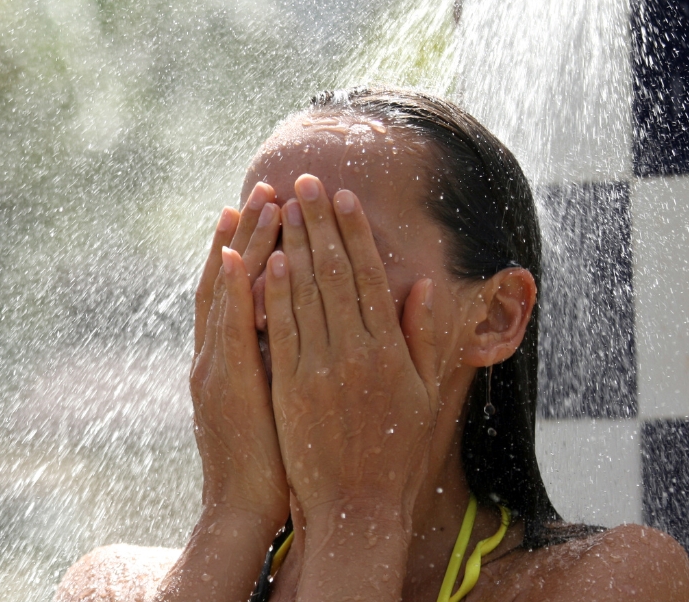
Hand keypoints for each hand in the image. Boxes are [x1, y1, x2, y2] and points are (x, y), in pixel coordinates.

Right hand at [190, 183, 287, 522]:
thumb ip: (284, 355)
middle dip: (245, 233)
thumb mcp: (277, 397)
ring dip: (241, 247)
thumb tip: (303, 321)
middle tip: (262, 187)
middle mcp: (215, 353)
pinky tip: (244, 258)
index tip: (267, 205)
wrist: (244, 507)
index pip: (241, 289)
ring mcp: (216, 366)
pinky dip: (235, 293)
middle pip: (229, 280)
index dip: (252, 245)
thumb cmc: (272, 457)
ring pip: (228, 295)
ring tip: (256, 202)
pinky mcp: (226, 385)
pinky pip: (230, 332)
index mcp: (229, 356)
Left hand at [263, 175, 440, 521]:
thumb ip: (425, 338)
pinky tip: (263, 260)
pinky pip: (279, 329)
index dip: (354, 232)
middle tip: (304, 181)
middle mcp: (355, 353)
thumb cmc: (394, 452)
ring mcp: (319, 369)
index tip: (343, 196)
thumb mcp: (425, 395)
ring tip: (281, 205)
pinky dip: (271, 292)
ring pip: (302, 293)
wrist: (355, 508)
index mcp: (390, 350)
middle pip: (332, 273)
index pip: (368, 275)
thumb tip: (425, 285)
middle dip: (317, 222)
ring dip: (290, 244)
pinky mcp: (289, 387)